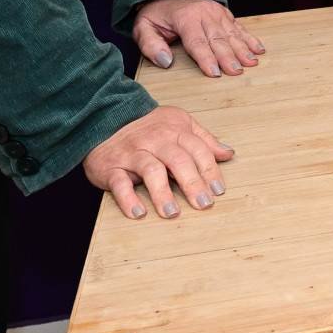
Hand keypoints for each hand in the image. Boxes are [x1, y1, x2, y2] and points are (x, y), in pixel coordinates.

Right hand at [83, 105, 233, 219]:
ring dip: (162, 193)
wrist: (104, 120)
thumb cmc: (148, 128)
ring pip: (151, 171)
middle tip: (203, 204)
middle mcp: (155, 141)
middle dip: (193, 183)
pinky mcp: (111, 167)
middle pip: (178, 160)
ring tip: (172, 212)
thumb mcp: (179, 124)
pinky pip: (120, 183)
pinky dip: (128, 199)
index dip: (210, 170)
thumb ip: (204, 140)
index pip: (198, 150)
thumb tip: (228, 153)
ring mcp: (133, 154)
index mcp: (175, 130)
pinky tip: (138, 213)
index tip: (218, 190)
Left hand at [129, 0, 264, 77]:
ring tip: (251, 63)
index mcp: (185, 19)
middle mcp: (204, 14)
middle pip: (218, 40)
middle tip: (237, 72)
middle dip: (229, 57)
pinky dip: (249, 38)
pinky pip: (239, 27)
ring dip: (243, 49)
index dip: (206, 59)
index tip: (215, 73)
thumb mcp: (142, 27)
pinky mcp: (224, 13)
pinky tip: (258, 49)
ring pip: (231, 34)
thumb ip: (150, 45)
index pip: (197, 42)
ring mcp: (217, 12)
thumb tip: (165, 62)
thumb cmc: (156, 14)